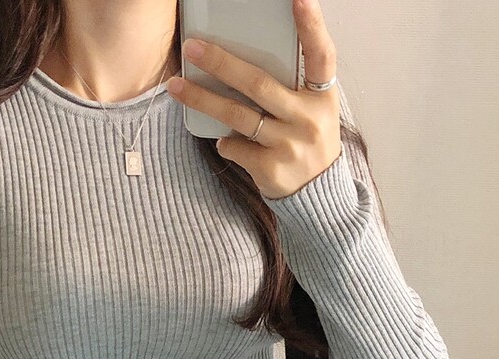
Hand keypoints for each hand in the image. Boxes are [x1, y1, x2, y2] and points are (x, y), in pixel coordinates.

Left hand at [165, 0, 341, 199]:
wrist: (316, 193)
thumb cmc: (306, 140)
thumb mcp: (312, 109)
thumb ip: (289, 87)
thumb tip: (240, 59)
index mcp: (322, 96)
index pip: (321, 55)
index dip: (312, 26)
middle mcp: (308, 119)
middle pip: (259, 84)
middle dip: (221, 63)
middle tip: (193, 47)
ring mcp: (289, 145)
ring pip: (237, 116)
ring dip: (202, 99)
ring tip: (176, 86)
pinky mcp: (271, 169)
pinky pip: (234, 147)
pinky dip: (224, 142)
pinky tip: (225, 141)